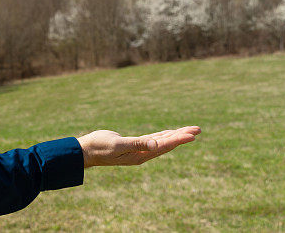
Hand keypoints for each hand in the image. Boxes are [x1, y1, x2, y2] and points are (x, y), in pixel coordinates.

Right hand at [77, 126, 200, 167]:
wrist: (87, 151)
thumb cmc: (100, 148)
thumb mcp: (119, 145)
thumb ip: (137, 144)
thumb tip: (156, 146)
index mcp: (141, 155)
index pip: (164, 146)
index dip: (179, 140)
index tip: (192, 135)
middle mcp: (143, 154)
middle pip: (167, 144)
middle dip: (182, 136)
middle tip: (198, 130)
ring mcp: (139, 149)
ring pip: (162, 141)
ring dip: (175, 135)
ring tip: (190, 131)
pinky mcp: (134, 144)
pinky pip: (154, 139)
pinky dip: (164, 135)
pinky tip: (170, 133)